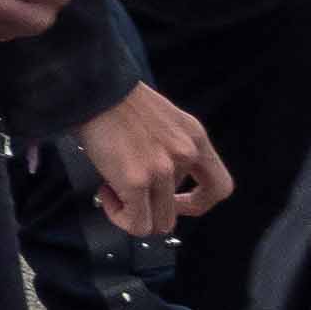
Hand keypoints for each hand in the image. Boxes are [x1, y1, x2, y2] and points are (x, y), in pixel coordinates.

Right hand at [70, 81, 228, 239]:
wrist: (92, 87)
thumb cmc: (115, 99)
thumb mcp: (161, 119)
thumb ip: (169, 147)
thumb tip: (156, 178)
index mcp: (194, 138)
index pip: (219, 187)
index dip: (198, 203)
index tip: (177, 201)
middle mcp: (184, 155)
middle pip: (181, 211)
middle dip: (153, 209)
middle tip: (133, 197)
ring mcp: (162, 169)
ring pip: (159, 222)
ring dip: (134, 213)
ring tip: (113, 191)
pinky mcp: (136, 180)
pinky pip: (137, 223)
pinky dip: (119, 216)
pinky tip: (105, 194)